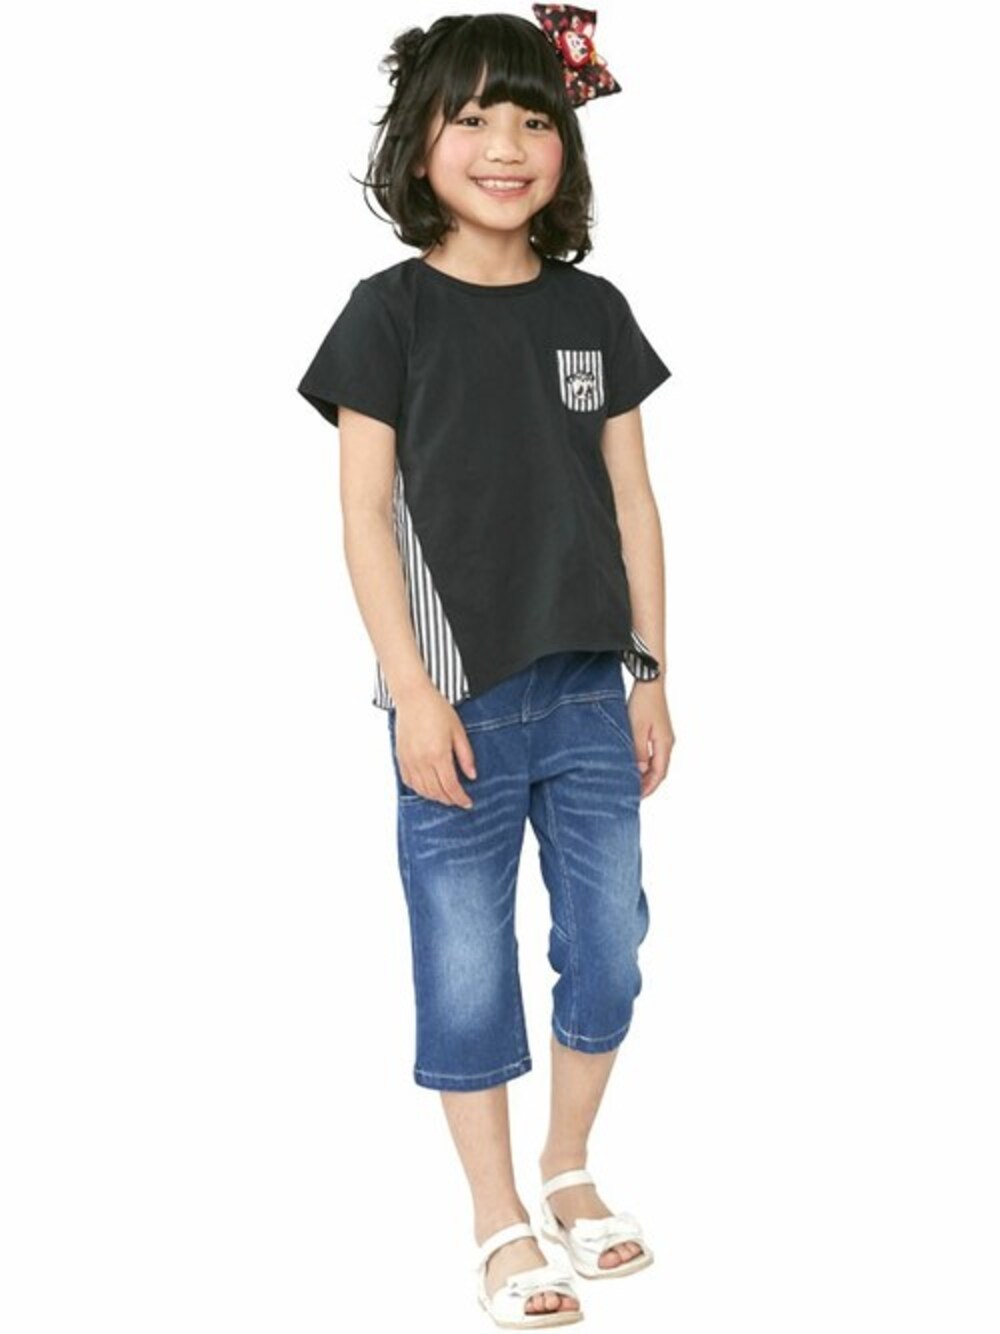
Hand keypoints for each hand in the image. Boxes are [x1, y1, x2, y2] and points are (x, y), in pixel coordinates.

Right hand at [393, 691, 477, 807]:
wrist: (413, 697)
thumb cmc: (436, 709)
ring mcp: (409, 760)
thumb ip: (466, 755)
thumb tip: (472, 775)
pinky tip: (427, 788)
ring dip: (434, 797)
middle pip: (436, 792)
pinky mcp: (400, 757)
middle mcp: (422, 761)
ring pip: (422, 790)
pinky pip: (409, 781)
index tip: (467, 802)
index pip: (450, 786)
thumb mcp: (458, 731)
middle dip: (449, 800)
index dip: (460, 798)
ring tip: (445, 796)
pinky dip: (419, 789)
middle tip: (458, 800)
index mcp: (438, 754)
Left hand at [626, 681, 674, 798]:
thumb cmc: (642, 703)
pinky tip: (634, 764)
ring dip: (646, 774)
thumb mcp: (636, 729)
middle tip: (631, 794)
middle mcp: (667, 743)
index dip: (648, 788)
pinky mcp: (659, 732)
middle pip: (659, 771)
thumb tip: (640, 771)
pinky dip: (646, 763)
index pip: (659, 774)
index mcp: (664, 744)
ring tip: (631, 782)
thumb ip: (638, 751)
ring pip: (657, 763)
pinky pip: (654, 754)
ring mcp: (664, 737)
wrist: (650, 681)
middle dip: (647, 784)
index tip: (636, 797)